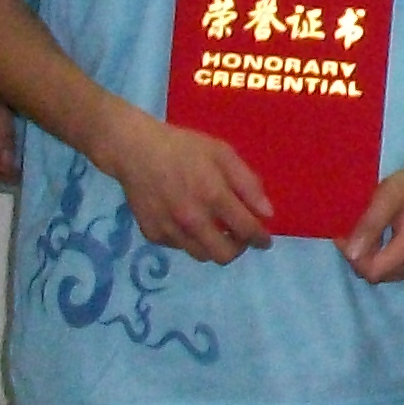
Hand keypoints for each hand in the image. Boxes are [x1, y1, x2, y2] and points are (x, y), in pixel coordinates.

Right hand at [113, 113, 274, 262]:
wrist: (136, 152)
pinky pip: (180, 247)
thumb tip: (267, 214)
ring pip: (202, 255)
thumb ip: (248, 184)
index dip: (260, 239)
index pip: (246, 230)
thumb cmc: (185, 148)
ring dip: (214, 247)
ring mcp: (170, 230)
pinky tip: (190, 222)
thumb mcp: (223, 154)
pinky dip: (191, 240)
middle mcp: (192, 219)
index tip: (265, 241)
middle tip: (239, 236)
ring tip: (216, 229)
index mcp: (214, 196)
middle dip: (238, 249)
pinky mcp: (153, 234)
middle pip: (224, 255)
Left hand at [343, 152, 403, 283]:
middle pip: (375, 274)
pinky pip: (388, 270)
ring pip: (380, 274)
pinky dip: (376, 258)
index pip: (372, 270)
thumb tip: (352, 254)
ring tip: (364, 233)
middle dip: (358, 255)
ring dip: (366, 257)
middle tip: (351, 231)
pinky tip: (376, 240)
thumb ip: (369, 226)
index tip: (344, 235)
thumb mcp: (385, 198)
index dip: (353, 256)